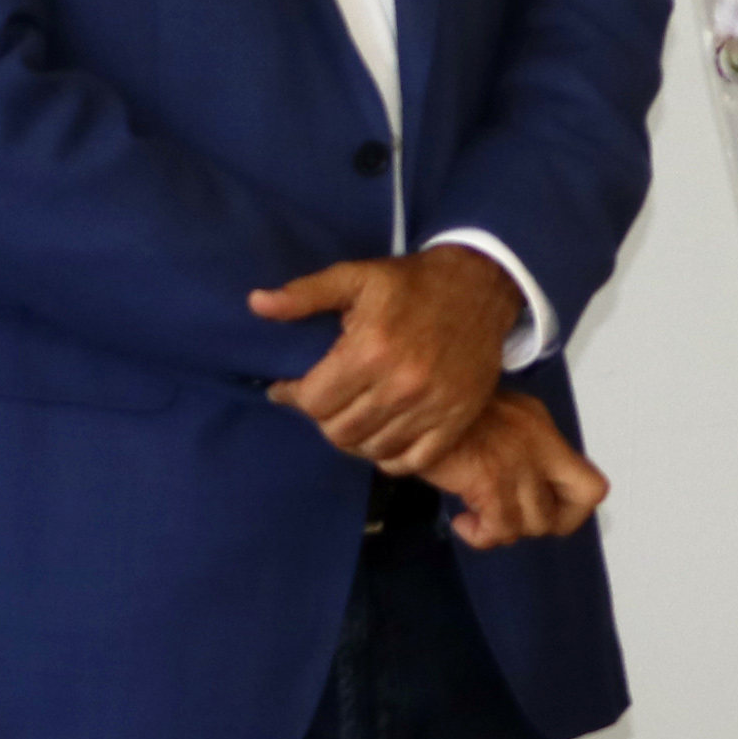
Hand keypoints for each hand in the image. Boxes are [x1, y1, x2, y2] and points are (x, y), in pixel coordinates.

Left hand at [254, 248, 521, 470]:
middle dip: (324, 417)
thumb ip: (305, 295)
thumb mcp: (357, 277)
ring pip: (371, 449)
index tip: (295, 387)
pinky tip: (384, 432)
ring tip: (354, 413)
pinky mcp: (457, 419)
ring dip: (355, 437)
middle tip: (328, 399)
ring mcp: (433, 406)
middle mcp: (402, 384)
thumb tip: (256, 305)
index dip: (296, 396)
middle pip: (339, 432)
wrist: (481, 287)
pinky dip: (391, 454)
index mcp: (371, 349)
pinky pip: (411, 461)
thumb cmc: (411, 284)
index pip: (313, 403)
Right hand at [419, 391, 609, 548]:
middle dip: (537, 526)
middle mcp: (542, 449)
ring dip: (501, 530)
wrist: (423, 398)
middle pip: (565, 512)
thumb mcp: (507, 416)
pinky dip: (481, 535)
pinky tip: (463, 521)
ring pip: (530, 525)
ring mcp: (519, 466)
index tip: (548, 513)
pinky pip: (500, 529)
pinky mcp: (491, 481)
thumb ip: (527, 448)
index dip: (574, 513)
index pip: (591, 488)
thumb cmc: (455, 410)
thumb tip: (532, 485)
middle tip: (510, 519)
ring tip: (478, 517)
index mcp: (546, 433)